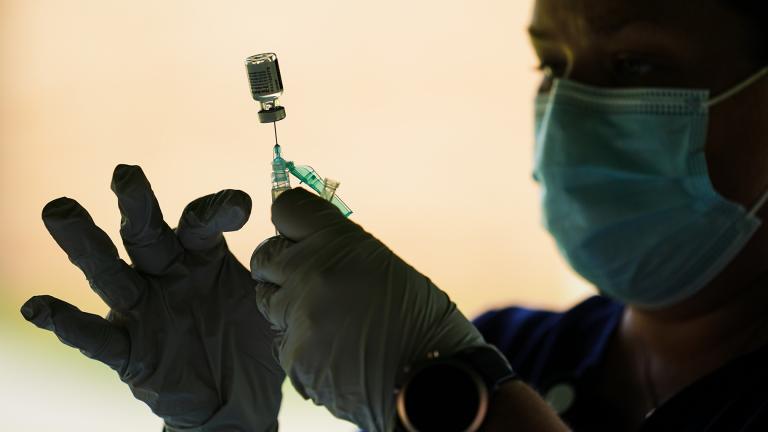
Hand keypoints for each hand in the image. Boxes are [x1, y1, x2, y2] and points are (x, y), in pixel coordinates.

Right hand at [20, 165, 284, 430]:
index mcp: (202, 256)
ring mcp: (144, 311)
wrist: (239, 400)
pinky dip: (66, 323)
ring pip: (110, 272)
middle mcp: (167, 275)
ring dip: (85, 244)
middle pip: (146, 233)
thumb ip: (279, 267)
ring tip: (61, 210)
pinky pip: (95, 337)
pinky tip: (38, 307)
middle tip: (126, 174)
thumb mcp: (272, 299)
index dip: (216, 209)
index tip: (240, 207)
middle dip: (137, 204)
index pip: (200, 221)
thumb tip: (307, 235)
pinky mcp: (129, 351)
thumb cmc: (252, 340)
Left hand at [250, 188, 488, 430]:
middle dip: (280, 267)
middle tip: (306, 281)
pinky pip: (282, 341)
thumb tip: (303, 242)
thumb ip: (337, 250)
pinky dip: (301, 346)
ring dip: (289, 307)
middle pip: (265, 256)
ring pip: (267, 301)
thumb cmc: (419, 320)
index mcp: (338, 241)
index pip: (286, 209)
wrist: (433, 380)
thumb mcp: (383, 265)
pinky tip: (335, 352)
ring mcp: (298, 316)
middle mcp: (311, 272)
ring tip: (329, 321)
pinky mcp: (293, 356)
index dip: (291, 224)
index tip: (299, 236)